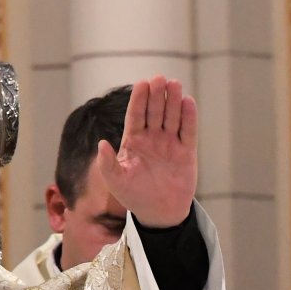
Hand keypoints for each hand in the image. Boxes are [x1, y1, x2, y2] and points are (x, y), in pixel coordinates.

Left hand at [96, 75, 196, 229]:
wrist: (158, 212)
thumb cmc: (133, 196)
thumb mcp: (116, 181)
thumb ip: (108, 163)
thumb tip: (101, 144)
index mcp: (133, 141)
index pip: (136, 115)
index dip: (139, 99)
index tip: (142, 83)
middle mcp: (152, 138)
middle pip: (154, 111)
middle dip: (156, 95)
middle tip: (160, 77)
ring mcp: (169, 143)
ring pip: (172, 116)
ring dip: (173, 101)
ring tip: (174, 84)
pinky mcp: (186, 151)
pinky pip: (187, 131)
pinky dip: (188, 117)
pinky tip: (188, 102)